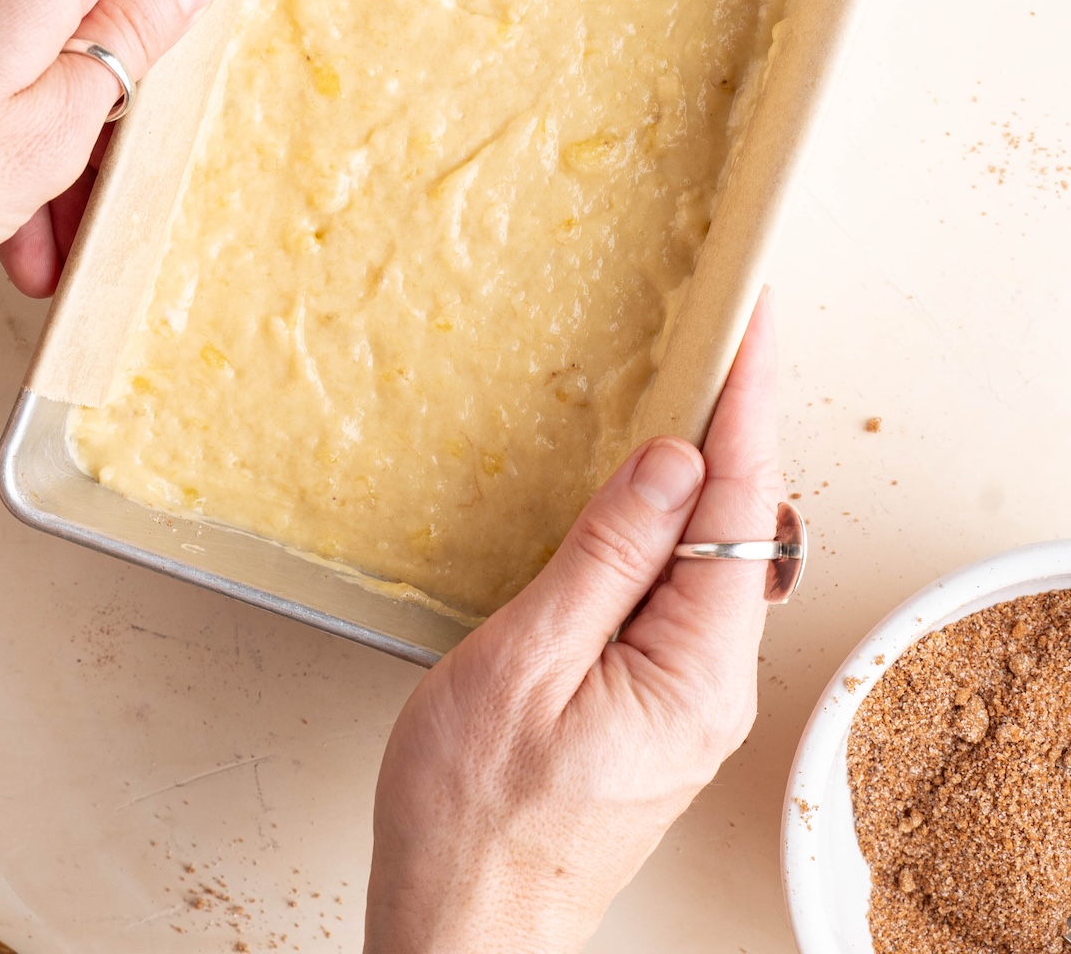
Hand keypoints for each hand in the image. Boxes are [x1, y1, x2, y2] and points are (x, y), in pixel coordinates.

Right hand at [366, 292, 780, 953]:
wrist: (463, 922)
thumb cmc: (475, 814)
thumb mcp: (526, 663)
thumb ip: (607, 557)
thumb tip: (669, 463)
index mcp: (694, 669)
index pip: (741, 502)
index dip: (746, 399)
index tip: (752, 321)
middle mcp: (713, 680)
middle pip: (743, 521)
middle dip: (734, 420)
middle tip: (720, 332)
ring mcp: (691, 694)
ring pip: (712, 553)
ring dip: (703, 467)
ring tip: (690, 386)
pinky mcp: (660, 701)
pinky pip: (682, 590)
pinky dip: (672, 524)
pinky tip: (649, 491)